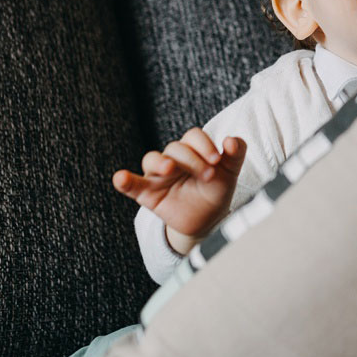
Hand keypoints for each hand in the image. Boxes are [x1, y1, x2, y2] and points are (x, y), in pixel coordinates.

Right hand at [113, 129, 246, 251]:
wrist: (208, 219)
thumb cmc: (216, 190)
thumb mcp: (230, 173)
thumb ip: (236, 154)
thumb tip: (232, 140)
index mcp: (192, 149)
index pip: (193, 136)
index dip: (204, 144)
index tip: (217, 159)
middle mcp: (173, 158)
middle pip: (175, 148)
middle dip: (192, 160)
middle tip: (208, 175)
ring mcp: (158, 175)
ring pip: (152, 158)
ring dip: (160, 161)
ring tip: (169, 168)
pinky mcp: (147, 193)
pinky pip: (132, 185)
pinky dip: (125, 181)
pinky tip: (121, 178)